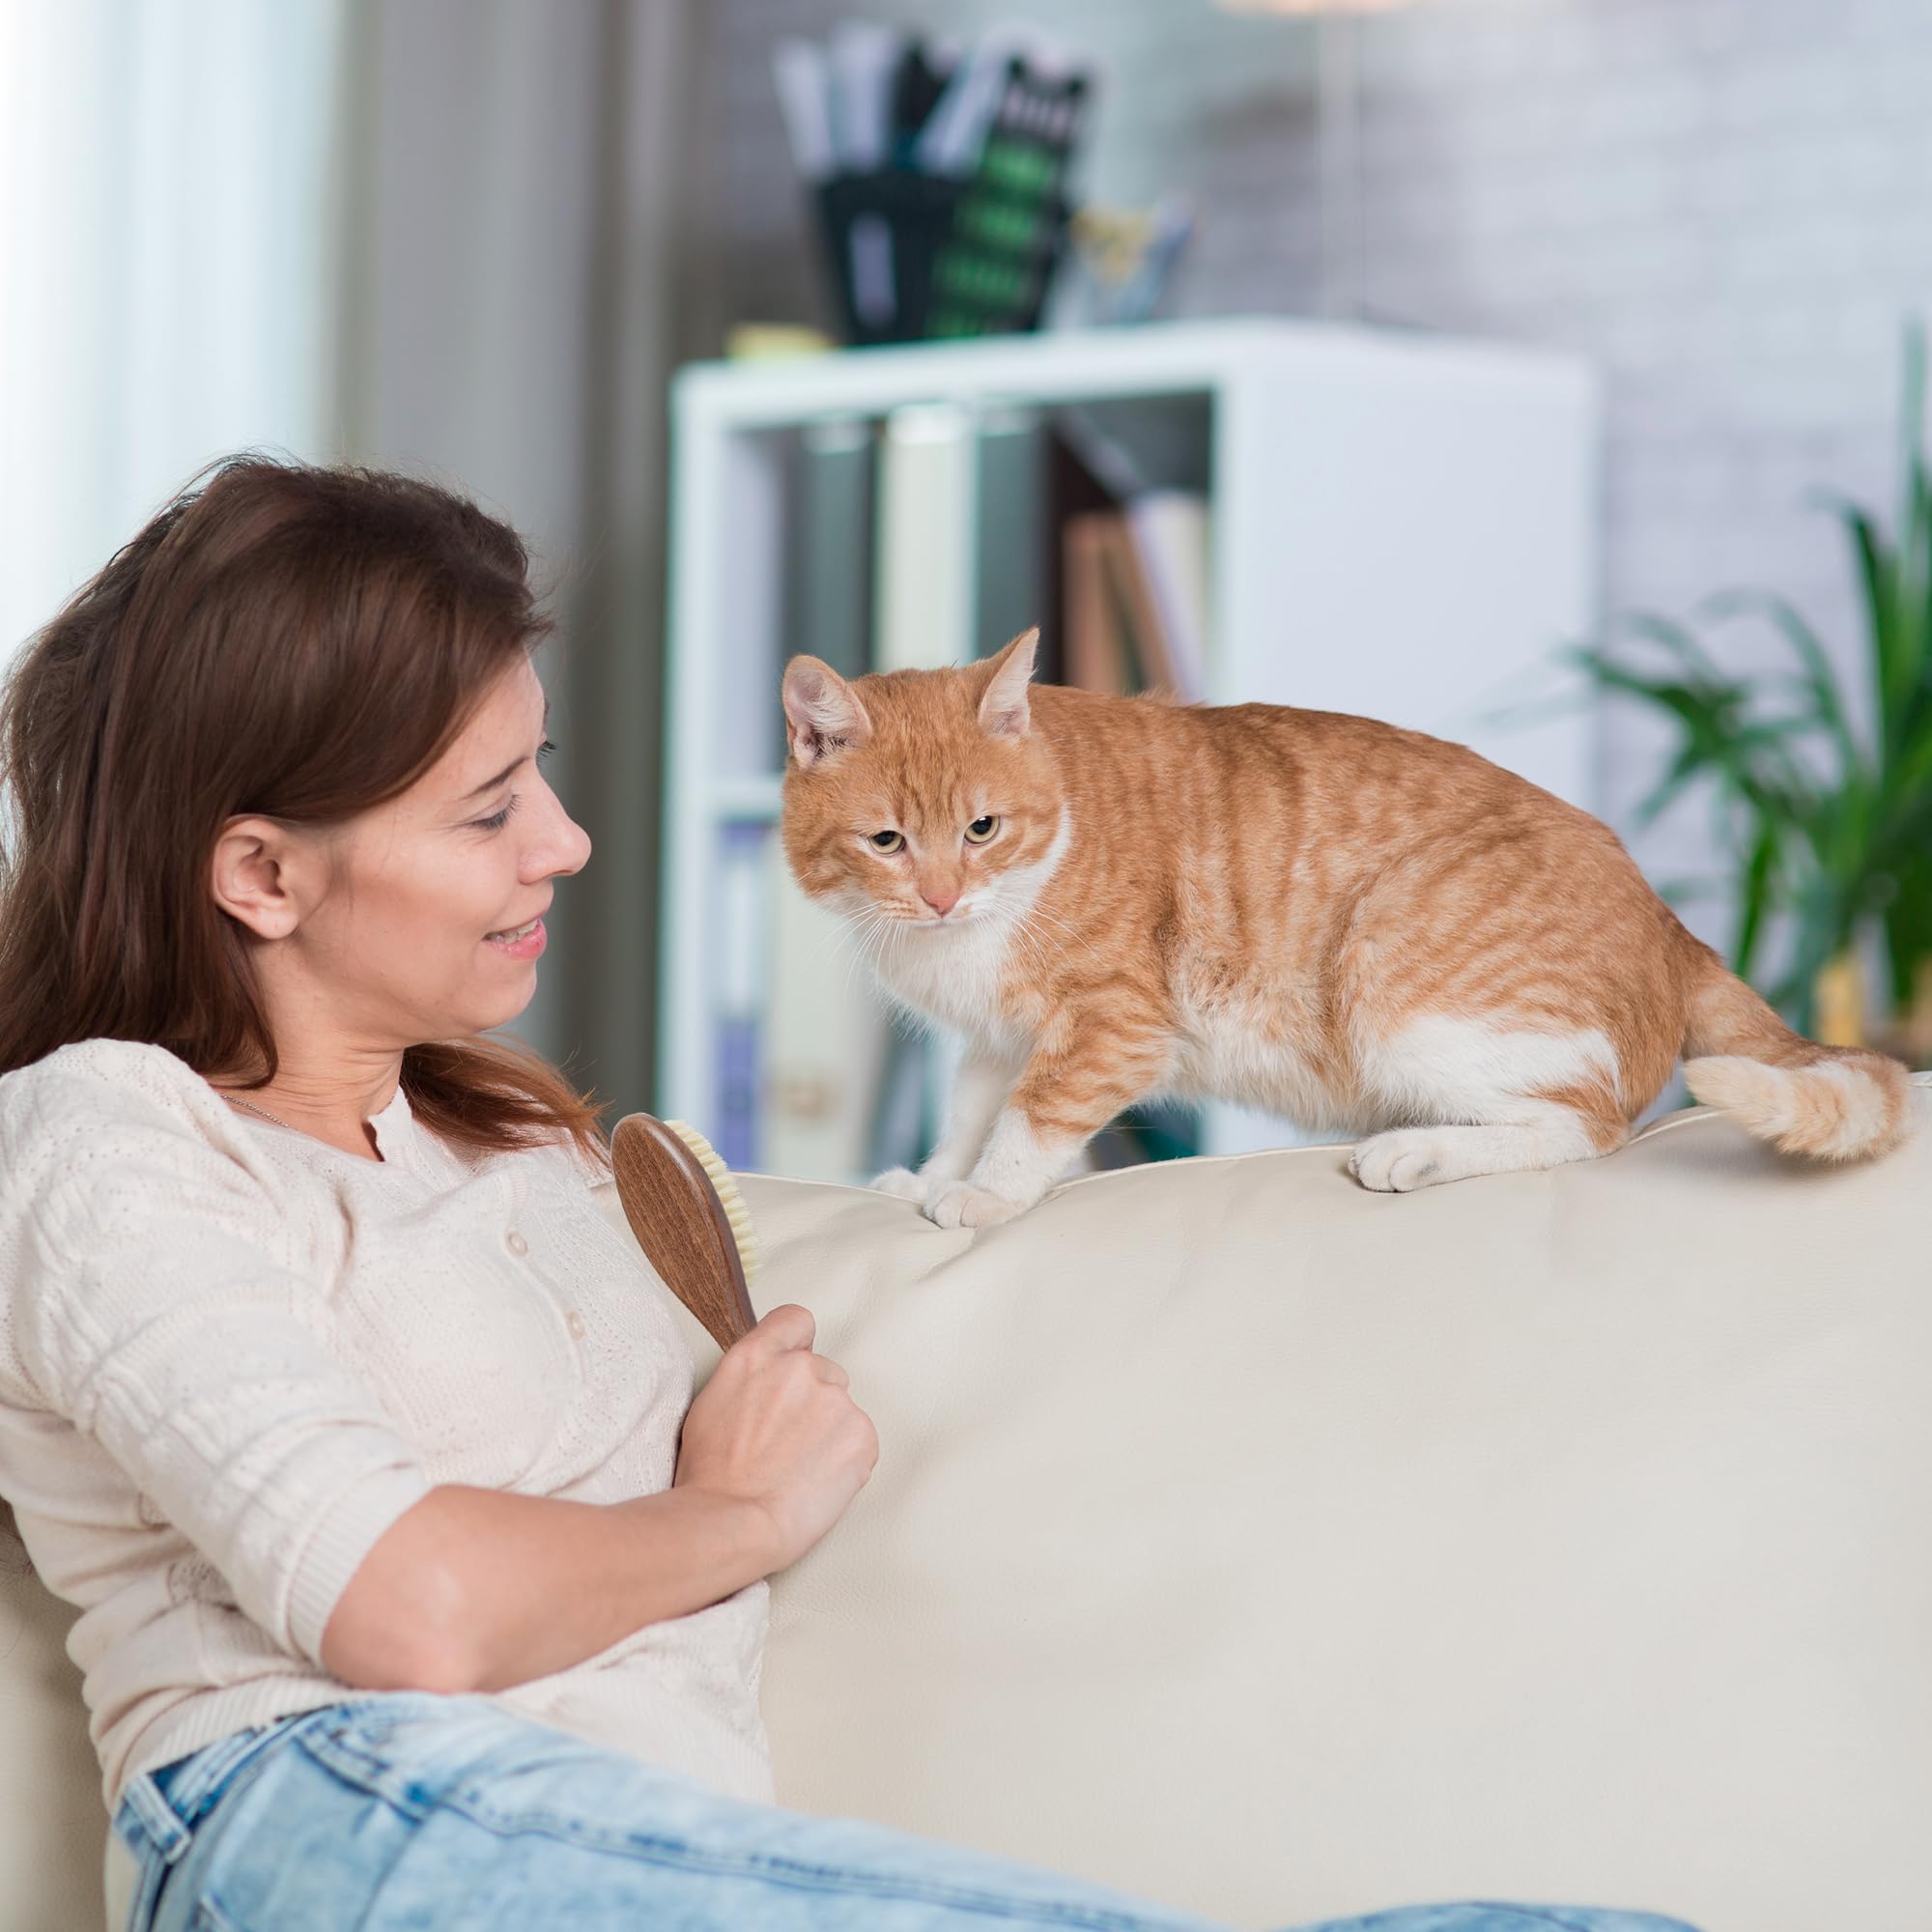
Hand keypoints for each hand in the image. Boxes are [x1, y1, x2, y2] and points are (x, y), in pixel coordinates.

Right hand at [673, 1305, 877, 1573]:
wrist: (731, 1522)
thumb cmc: (711, 1478)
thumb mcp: (711, 1403)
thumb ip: (749, 1377)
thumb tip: (767, 1380)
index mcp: (757, 1356)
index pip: (796, 1321)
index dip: (797, 1346)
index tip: (795, 1369)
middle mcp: (799, 1368)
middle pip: (824, 1373)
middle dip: (812, 1403)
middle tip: (788, 1444)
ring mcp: (834, 1399)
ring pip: (842, 1410)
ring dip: (829, 1433)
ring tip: (798, 1470)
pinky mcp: (861, 1434)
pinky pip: (861, 1441)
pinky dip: (847, 1461)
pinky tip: (817, 1482)